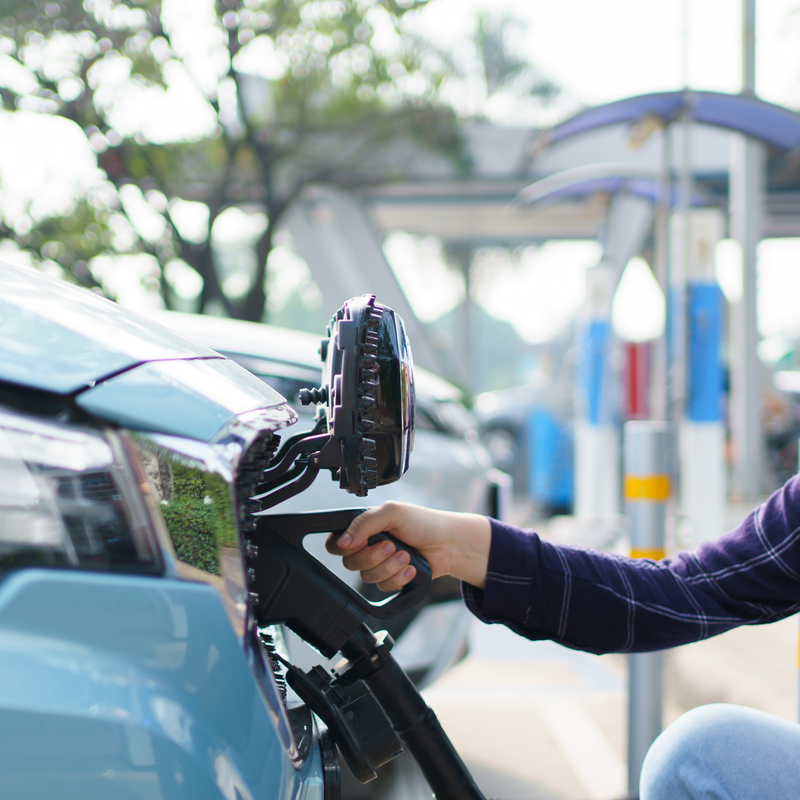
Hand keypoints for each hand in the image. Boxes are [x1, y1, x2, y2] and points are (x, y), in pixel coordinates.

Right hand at [325, 501, 490, 591]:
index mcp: (363, 527)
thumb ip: (364, 523)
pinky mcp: (391, 579)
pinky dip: (399, 578)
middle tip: (392, 546)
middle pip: (350, 563)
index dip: (345, 547)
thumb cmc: (423, 523)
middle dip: (374, 556)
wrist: (449, 544)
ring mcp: (379, 564)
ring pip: (367, 577)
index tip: (362, 543)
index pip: (336, 543)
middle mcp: (368, 545)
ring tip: (406, 555)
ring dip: (389, 567)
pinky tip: (411, 567)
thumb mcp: (392, 513)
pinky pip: (383, 588)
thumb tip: (343, 541)